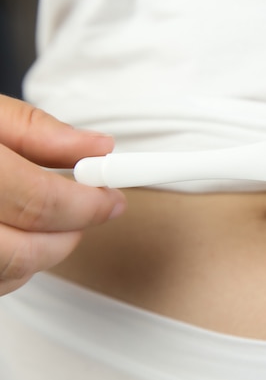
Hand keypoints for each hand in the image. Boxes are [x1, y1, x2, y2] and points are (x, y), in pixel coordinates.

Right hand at [0, 95, 125, 293]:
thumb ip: (38, 131)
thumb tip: (98, 148)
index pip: (38, 202)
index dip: (88, 204)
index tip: (112, 199)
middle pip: (21, 252)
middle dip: (69, 236)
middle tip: (89, 211)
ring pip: (4, 275)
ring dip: (42, 254)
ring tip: (49, 220)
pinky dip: (11, 269)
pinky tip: (13, 238)